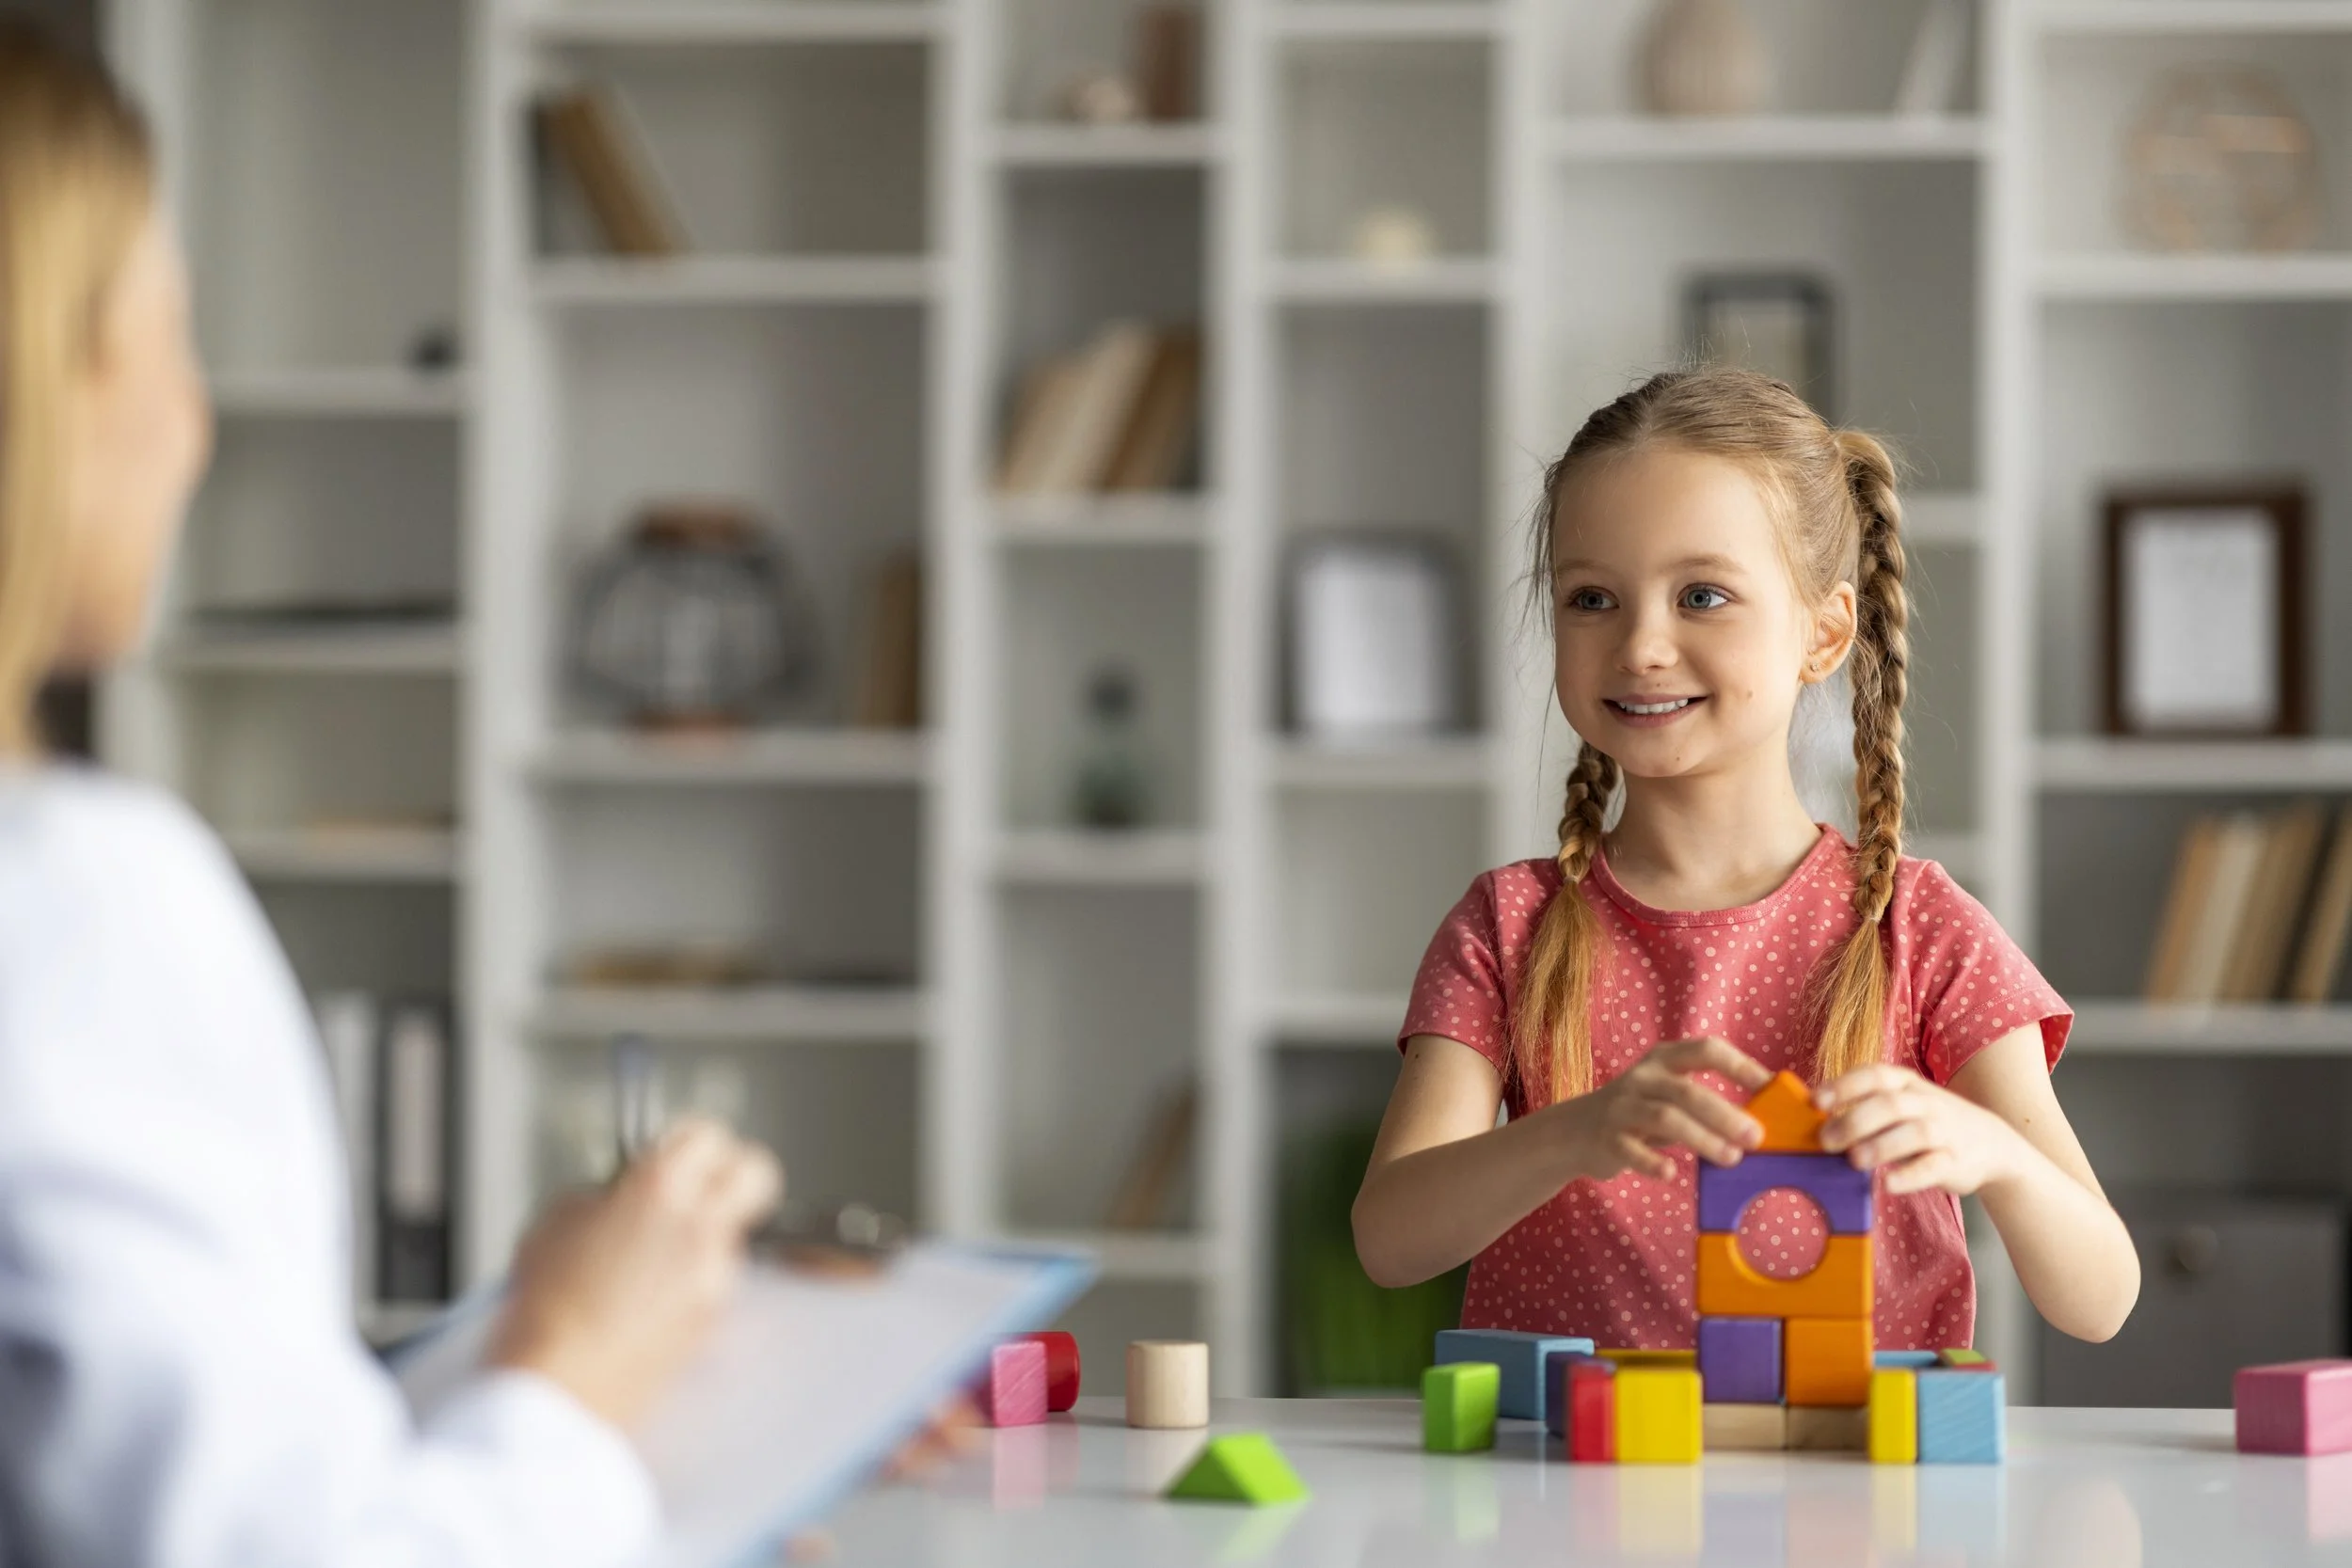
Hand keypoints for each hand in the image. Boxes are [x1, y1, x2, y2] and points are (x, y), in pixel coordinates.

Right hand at [490, 1117, 783, 1428]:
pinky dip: (690, 1287)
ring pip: (732, 1236)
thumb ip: (598, 1198)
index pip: (707, 1135)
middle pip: (755, 1172)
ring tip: (649, 1266)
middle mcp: (700, 1227)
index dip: (690, 1142)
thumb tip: (614, 1200)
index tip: (678, 1152)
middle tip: (705, 1186)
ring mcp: (715, 1277)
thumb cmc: (544, 1312)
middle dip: (735, 1173)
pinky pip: (713, 1286)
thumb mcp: (554, 1225)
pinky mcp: (715, 1323)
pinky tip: (648, 1305)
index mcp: (660, 1190)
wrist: (559, 1392)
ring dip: (702, 1240)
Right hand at [1557, 1036, 1772, 1180]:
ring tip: (1730, 1158)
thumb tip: (1762, 1123)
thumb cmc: (1641, 1112)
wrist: (1577, 1131)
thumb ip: (1707, 1102)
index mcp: (1664, 1059)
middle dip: (1725, 1114)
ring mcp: (1621, 1106)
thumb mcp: (1669, 1095)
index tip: (1770, 1087)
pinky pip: (1631, 1150)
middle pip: (1687, 1091)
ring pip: (1665, 1118)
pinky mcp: (1607, 1137)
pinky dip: (1652, 1162)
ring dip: (1702, 1139)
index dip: (1741, 1065)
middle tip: (1755, 1137)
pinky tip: (1671, 1173)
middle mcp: (1642, 1077)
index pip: (1706, 1050)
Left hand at [1816, 1064, 2025, 1196]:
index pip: (1873, 1075)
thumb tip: (1809, 1119)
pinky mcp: (1955, 1161)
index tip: (1815, 1102)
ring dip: (1880, 1146)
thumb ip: (1863, 1107)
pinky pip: (1933, 1166)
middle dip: (1854, 1120)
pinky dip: (1910, 1175)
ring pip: (1913, 1133)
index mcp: (1905, 1084)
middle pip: (1889, 1104)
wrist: (1992, 1144)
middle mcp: (1925, 1103)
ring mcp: (1943, 1131)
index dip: (1844, 1086)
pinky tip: (1888, 1184)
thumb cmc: (1927, 1122)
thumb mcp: (1900, 1105)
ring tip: (1854, 1161)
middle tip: (1825, 1141)